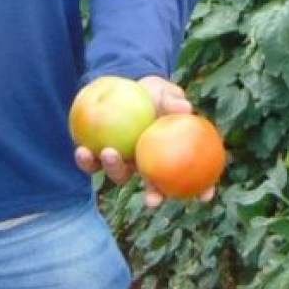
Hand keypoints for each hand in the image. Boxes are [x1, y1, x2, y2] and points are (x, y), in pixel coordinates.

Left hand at [73, 76, 213, 207]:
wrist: (123, 89)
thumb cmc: (152, 93)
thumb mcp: (164, 91)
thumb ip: (173, 100)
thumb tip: (185, 107)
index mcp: (168, 156)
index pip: (191, 177)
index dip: (202, 190)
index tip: (207, 196)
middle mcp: (146, 165)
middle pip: (154, 187)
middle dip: (154, 196)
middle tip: (153, 200)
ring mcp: (123, 162)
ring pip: (120, 175)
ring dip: (114, 169)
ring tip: (109, 153)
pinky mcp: (98, 156)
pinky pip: (92, 163)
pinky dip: (86, 160)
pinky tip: (82, 150)